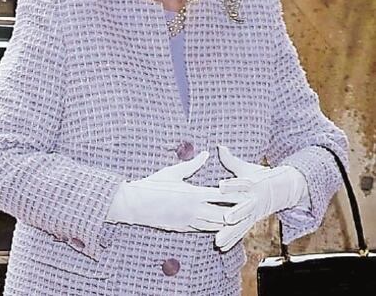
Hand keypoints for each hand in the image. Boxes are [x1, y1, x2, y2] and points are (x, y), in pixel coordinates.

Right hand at [106, 151, 248, 232]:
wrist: (135, 205)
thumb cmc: (152, 185)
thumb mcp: (173, 172)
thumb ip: (192, 164)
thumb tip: (206, 153)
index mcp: (194, 194)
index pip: (222, 195)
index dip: (237, 194)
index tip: (248, 192)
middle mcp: (195, 209)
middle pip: (224, 214)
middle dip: (236, 212)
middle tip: (247, 208)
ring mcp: (190, 221)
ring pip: (215, 225)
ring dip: (226, 221)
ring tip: (237, 218)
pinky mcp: (183, 228)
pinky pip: (203, 230)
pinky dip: (213, 228)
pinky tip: (218, 225)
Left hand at [214, 145, 307, 250]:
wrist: (282, 190)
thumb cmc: (260, 177)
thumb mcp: (247, 168)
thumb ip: (231, 160)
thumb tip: (219, 146)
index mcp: (252, 185)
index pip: (241, 184)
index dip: (232, 185)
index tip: (221, 186)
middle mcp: (253, 200)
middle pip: (243, 207)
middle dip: (234, 213)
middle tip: (225, 218)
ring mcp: (253, 213)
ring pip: (241, 224)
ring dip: (230, 233)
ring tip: (218, 240)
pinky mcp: (251, 221)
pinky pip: (241, 232)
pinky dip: (231, 240)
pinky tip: (221, 247)